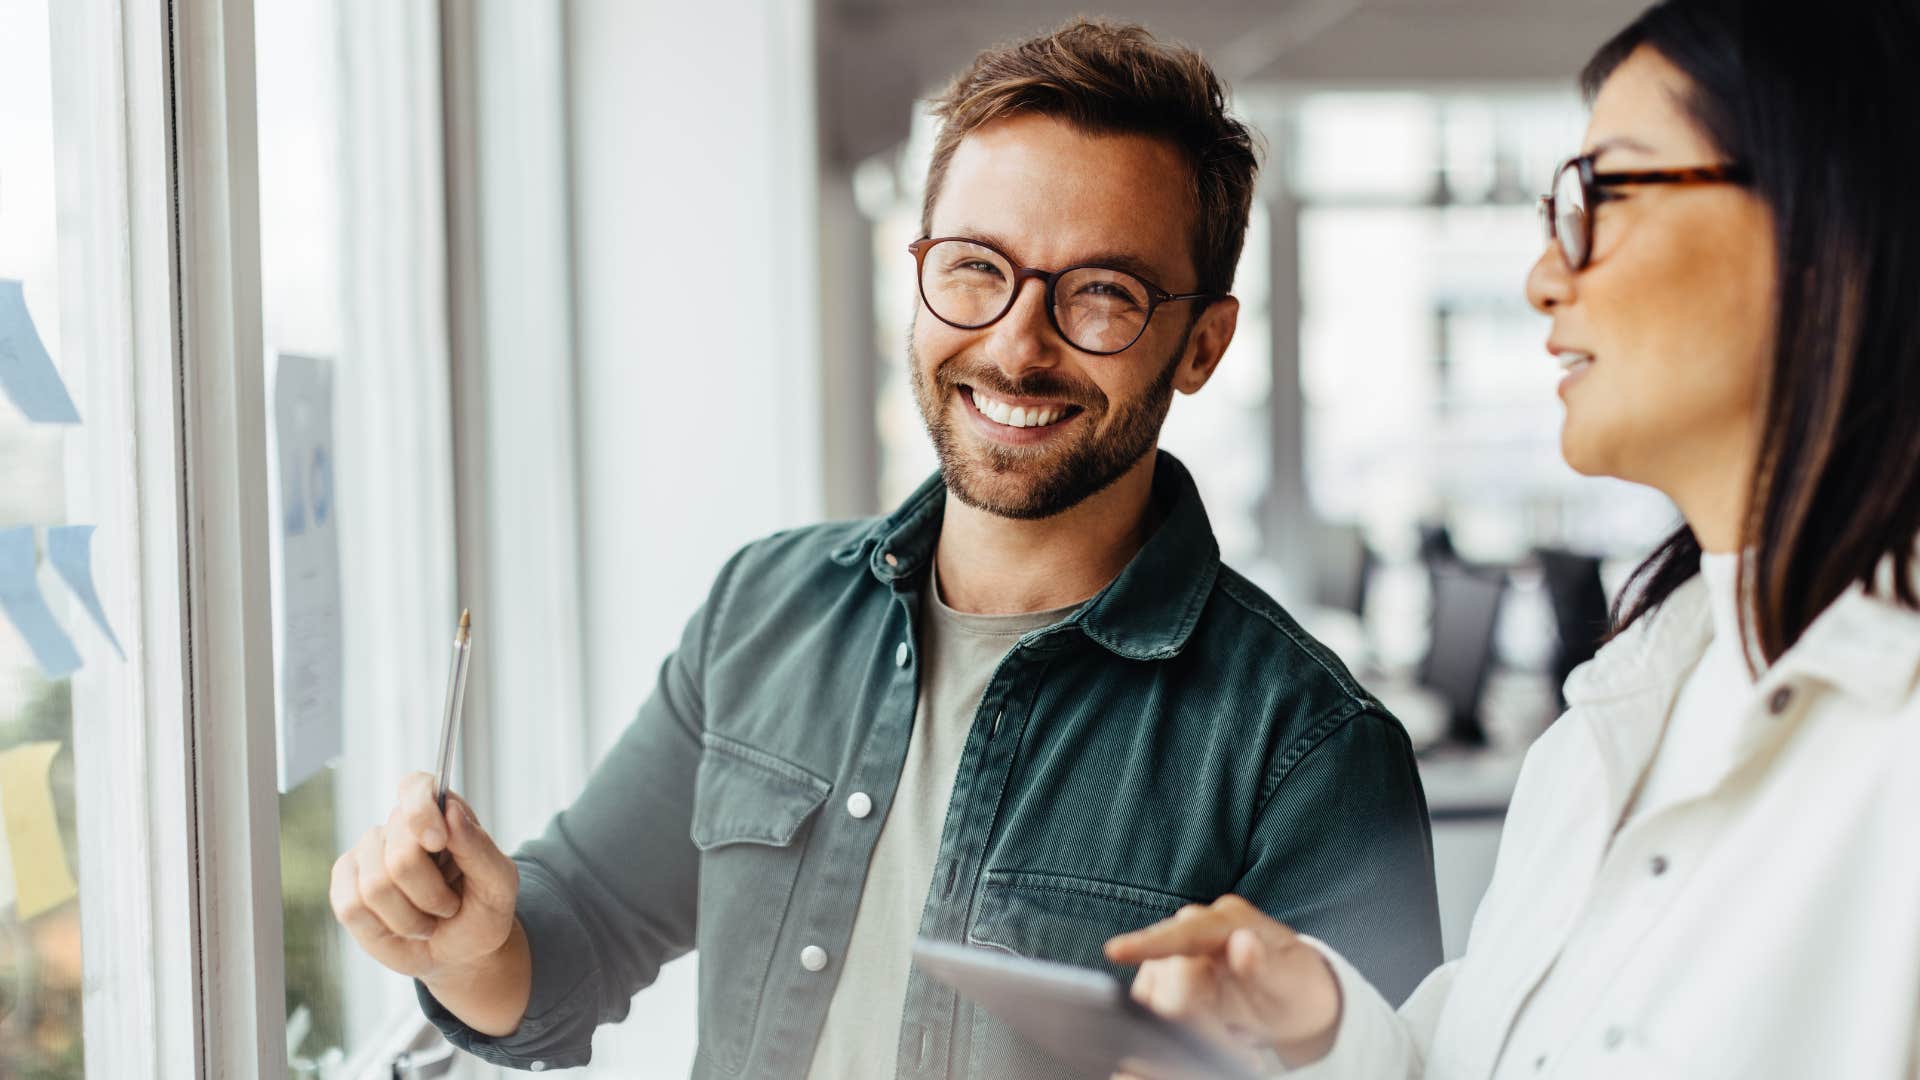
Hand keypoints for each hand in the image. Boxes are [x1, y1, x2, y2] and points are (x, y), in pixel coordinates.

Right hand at [330, 772, 519, 981]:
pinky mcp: (344, 887)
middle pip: (401, 854)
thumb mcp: (498, 882)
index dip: (421, 812)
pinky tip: (400, 927)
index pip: (416, 787)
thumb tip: (450, 811)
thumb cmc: (482, 910)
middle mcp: (398, 827)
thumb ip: (478, 846)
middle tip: (448, 906)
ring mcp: (367, 855)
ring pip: (375, 887)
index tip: (438, 842)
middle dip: (430, 894)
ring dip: (411, 918)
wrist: (460, 951)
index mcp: (440, 813)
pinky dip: (384, 929)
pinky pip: (352, 908)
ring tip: (428, 920)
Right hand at [1104, 895, 1342, 1074]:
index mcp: (1229, 919)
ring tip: (1229, 1037)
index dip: (1150, 942)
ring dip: (1181, 1021)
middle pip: (1166, 969)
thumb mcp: (1292, 982)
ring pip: (1154, 989)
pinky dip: (1173, 1025)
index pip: (1184, 931)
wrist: (1292, 1001)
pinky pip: (1152, 1003)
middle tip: (1232, 1041)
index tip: (1116, 951)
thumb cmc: (1295, 987)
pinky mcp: (1164, 976)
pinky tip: (1210, 1032)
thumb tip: (1242, 942)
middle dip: (1189, 1012)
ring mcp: (1177, 951)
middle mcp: (1196, 928)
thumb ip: (1265, 965)